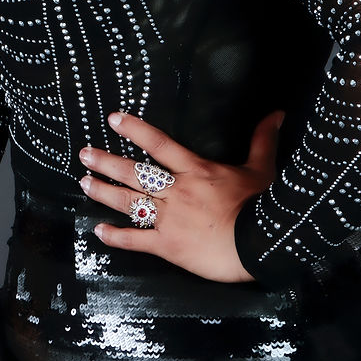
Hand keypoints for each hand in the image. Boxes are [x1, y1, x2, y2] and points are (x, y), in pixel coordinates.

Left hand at [77, 108, 285, 283]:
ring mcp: (169, 219)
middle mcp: (176, 191)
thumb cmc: (262, 206)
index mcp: (195, 170)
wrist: (260, 246)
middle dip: (106, 163)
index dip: (134, 130)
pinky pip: (136, 240)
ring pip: (128, 203)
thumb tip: (276, 114)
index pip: (158, 144)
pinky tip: (98, 231)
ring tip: (84, 183)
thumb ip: (263, 140)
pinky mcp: (168, 246)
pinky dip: (115, 237)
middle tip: (83, 155)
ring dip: (104, 192)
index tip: (113, 120)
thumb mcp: (262, 168)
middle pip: (134, 173)